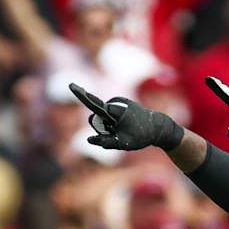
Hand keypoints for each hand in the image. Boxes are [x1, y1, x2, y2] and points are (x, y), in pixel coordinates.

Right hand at [69, 83, 183, 151]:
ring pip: (102, 117)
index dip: (81, 95)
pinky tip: (123, 125)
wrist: (156, 127)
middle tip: (118, 132)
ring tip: (123, 129)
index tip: (71, 85)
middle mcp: (115, 103)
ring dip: (107, 126)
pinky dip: (111, 122)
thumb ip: (105, 142)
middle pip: (96, 117)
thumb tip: (89, 140)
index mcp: (115, 111)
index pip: (94, 104)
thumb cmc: (141, 137)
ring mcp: (117, 102)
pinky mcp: (119, 103)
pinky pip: (107, 115)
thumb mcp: (124, 143)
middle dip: (101, 127)